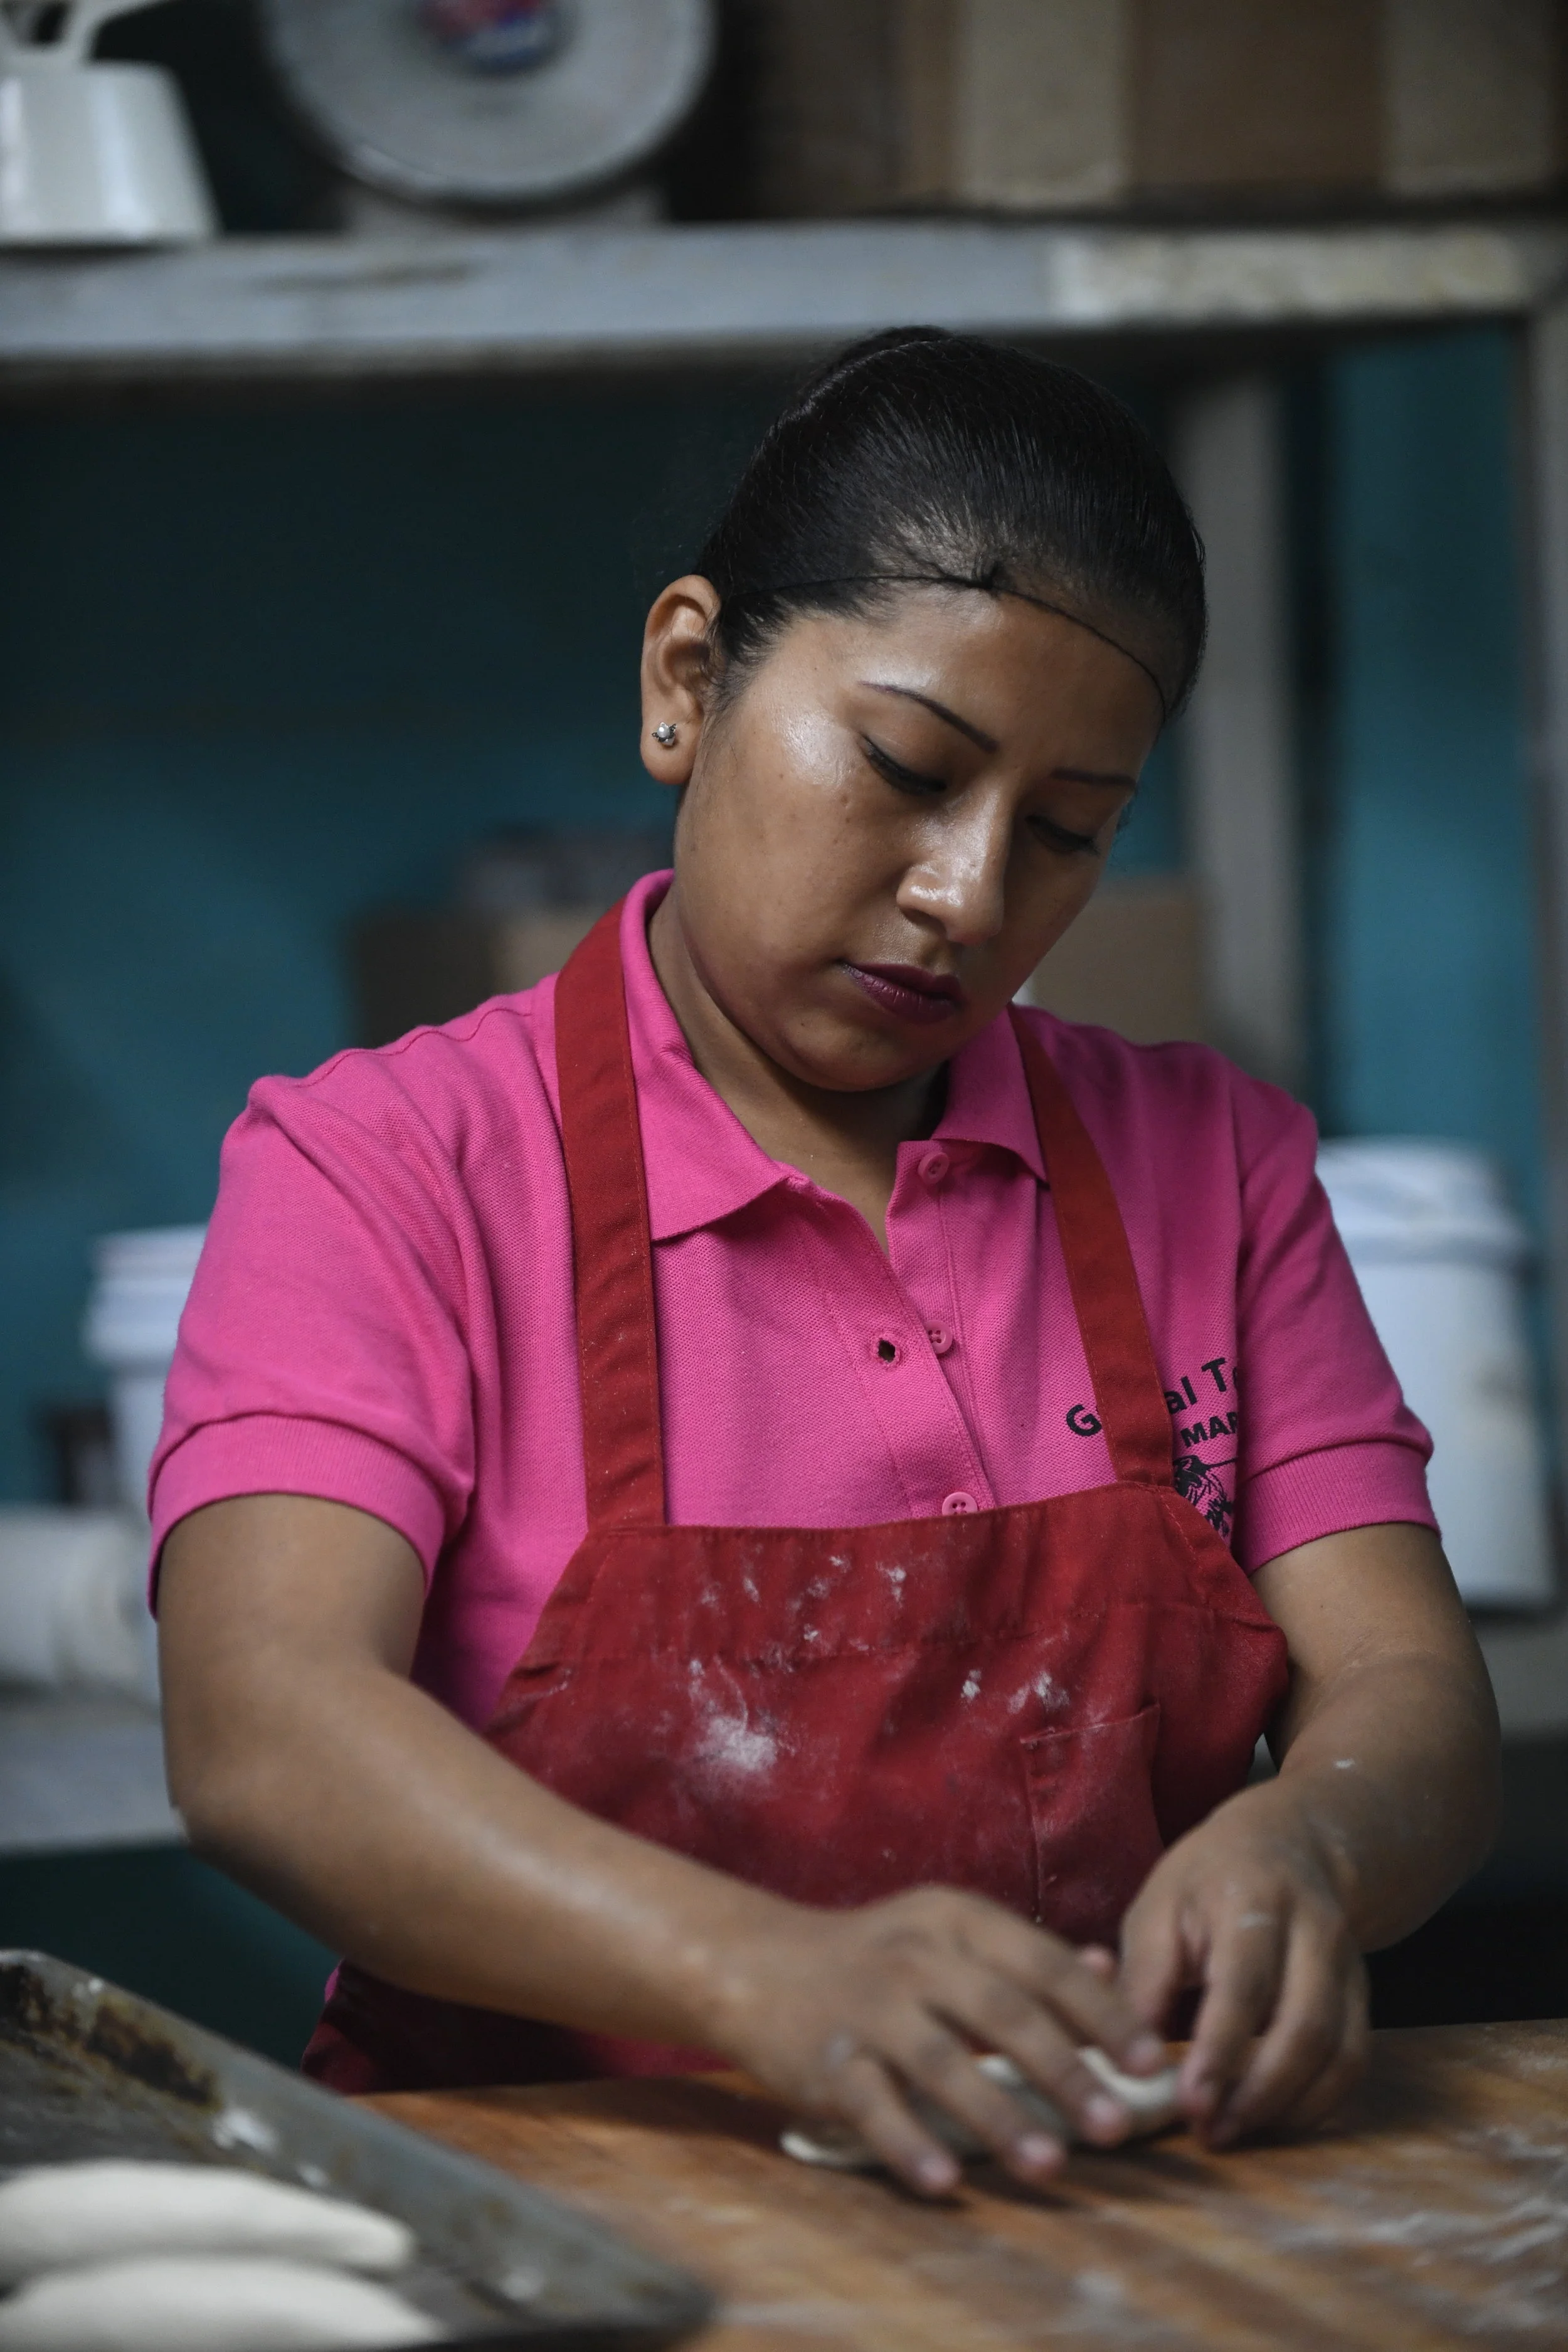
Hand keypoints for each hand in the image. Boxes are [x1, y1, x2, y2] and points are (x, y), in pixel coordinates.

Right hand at [704, 1884, 1170, 2196]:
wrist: (756, 1963)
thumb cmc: (871, 1956)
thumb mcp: (947, 1934)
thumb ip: (1025, 1956)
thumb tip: (1109, 1971)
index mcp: (955, 1920)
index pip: (1043, 1961)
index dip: (1101, 2013)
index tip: (1149, 2062)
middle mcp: (914, 1956)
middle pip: (1002, 2011)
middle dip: (1066, 2071)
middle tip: (1117, 2126)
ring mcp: (867, 2007)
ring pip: (942, 2061)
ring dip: (1000, 2117)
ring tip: (1050, 2167)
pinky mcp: (824, 2059)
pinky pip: (873, 2105)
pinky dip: (910, 2144)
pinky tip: (947, 2182)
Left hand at [1118, 1782, 1369, 2146]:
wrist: (1287, 1844)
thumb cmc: (1205, 1883)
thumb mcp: (1158, 1908)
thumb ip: (1142, 1979)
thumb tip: (1125, 2059)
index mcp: (1252, 1898)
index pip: (1244, 1984)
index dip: (1220, 2051)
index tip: (1190, 2103)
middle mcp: (1313, 1929)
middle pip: (1306, 2025)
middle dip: (1260, 2092)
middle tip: (1211, 2133)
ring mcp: (1348, 1963)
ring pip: (1339, 2051)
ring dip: (1289, 2105)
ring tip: (1235, 2132)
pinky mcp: (1363, 1994)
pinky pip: (1354, 2061)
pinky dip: (1317, 2101)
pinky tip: (1272, 2117)